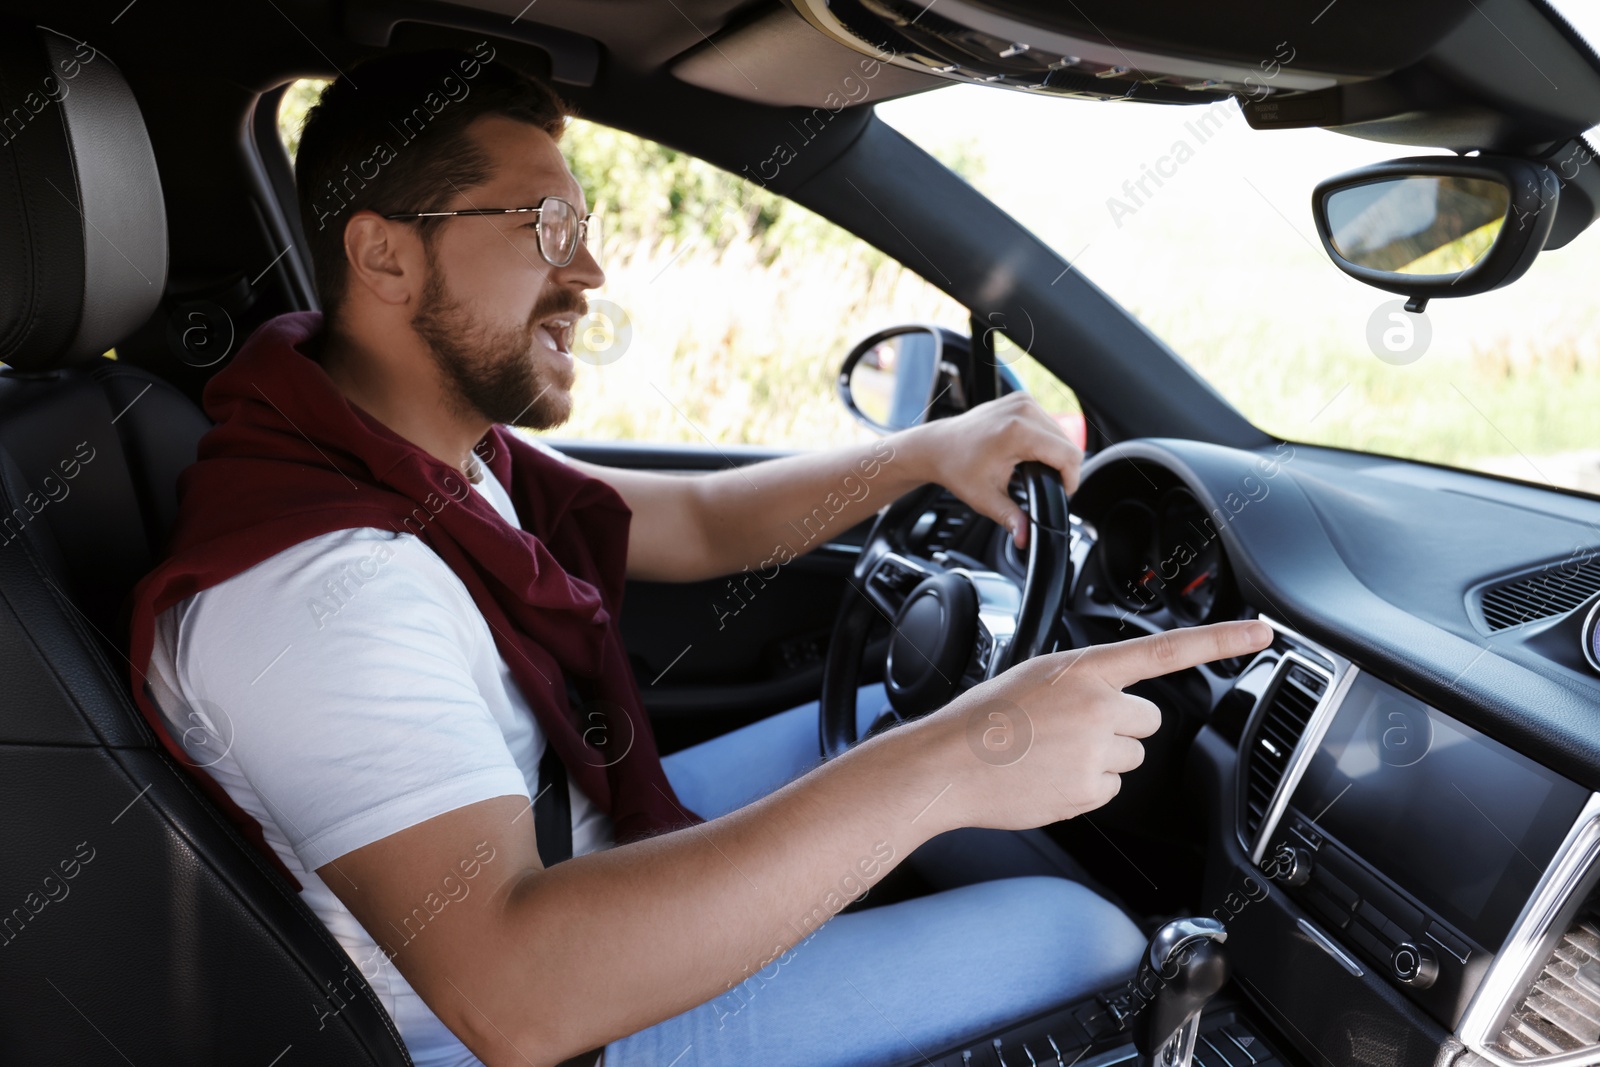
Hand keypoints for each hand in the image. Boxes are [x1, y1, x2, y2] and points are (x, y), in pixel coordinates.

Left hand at [903, 392, 1080, 549]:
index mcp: (1018, 432)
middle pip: (1069, 443)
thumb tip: (1025, 538)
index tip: (1060, 493)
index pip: (1068, 455)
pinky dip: (1046, 439)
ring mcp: (1022, 401)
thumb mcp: (985, 498)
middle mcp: (1023, 411)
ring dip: (1056, 453)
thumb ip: (1011, 518)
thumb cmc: (956, 468)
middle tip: (1044, 486)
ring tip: (1035, 471)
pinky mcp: (1021, 399)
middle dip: (1063, 468)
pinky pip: (1048, 422)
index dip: (1070, 479)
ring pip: (1061, 432)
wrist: (937, 446)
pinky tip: (1030, 454)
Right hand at [920, 620, 1273, 832]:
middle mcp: (1099, 707)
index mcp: (1085, 669)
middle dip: (1120, 727)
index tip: (1263, 633)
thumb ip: (1082, 679)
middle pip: (1149, 719)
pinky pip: (1112, 787)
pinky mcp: (1092, 791)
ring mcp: (1098, 752)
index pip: (1166, 650)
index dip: (1220, 640)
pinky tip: (1050, 777)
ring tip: (1053, 755)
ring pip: (1131, 756)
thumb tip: (1109, 695)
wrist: (948, 764)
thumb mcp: (1034, 675)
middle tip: (1072, 731)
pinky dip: (1085, 786)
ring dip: (1102, 757)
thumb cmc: (982, 719)